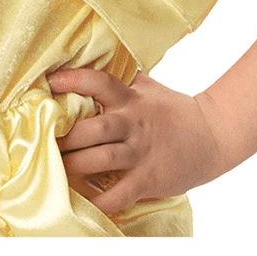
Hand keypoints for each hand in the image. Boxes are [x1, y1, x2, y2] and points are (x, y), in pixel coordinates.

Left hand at [46, 66, 221, 215]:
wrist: (211, 136)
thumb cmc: (172, 110)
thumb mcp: (147, 87)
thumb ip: (122, 76)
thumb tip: (93, 55)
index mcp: (130, 98)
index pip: (100, 82)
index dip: (75, 80)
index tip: (51, 81)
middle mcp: (133, 123)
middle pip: (95, 128)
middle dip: (66, 136)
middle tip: (45, 139)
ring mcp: (140, 153)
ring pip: (101, 159)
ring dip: (74, 165)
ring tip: (53, 167)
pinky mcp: (147, 180)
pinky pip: (119, 194)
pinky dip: (100, 201)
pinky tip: (84, 201)